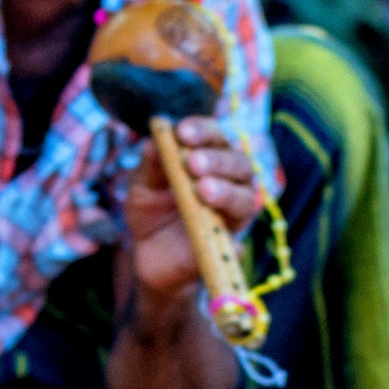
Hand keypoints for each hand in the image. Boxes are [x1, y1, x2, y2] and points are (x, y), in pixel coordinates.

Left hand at [124, 115, 260, 300]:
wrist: (148, 258)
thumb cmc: (151, 213)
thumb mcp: (143, 187)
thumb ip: (151, 166)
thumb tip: (153, 140)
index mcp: (209, 160)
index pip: (215, 137)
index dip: (202, 130)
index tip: (182, 132)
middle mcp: (230, 182)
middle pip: (238, 162)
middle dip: (216, 159)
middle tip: (192, 163)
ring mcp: (233, 215)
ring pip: (245, 197)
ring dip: (226, 190)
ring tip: (203, 190)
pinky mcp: (230, 247)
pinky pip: (240, 244)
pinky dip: (235, 242)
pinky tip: (226, 240)